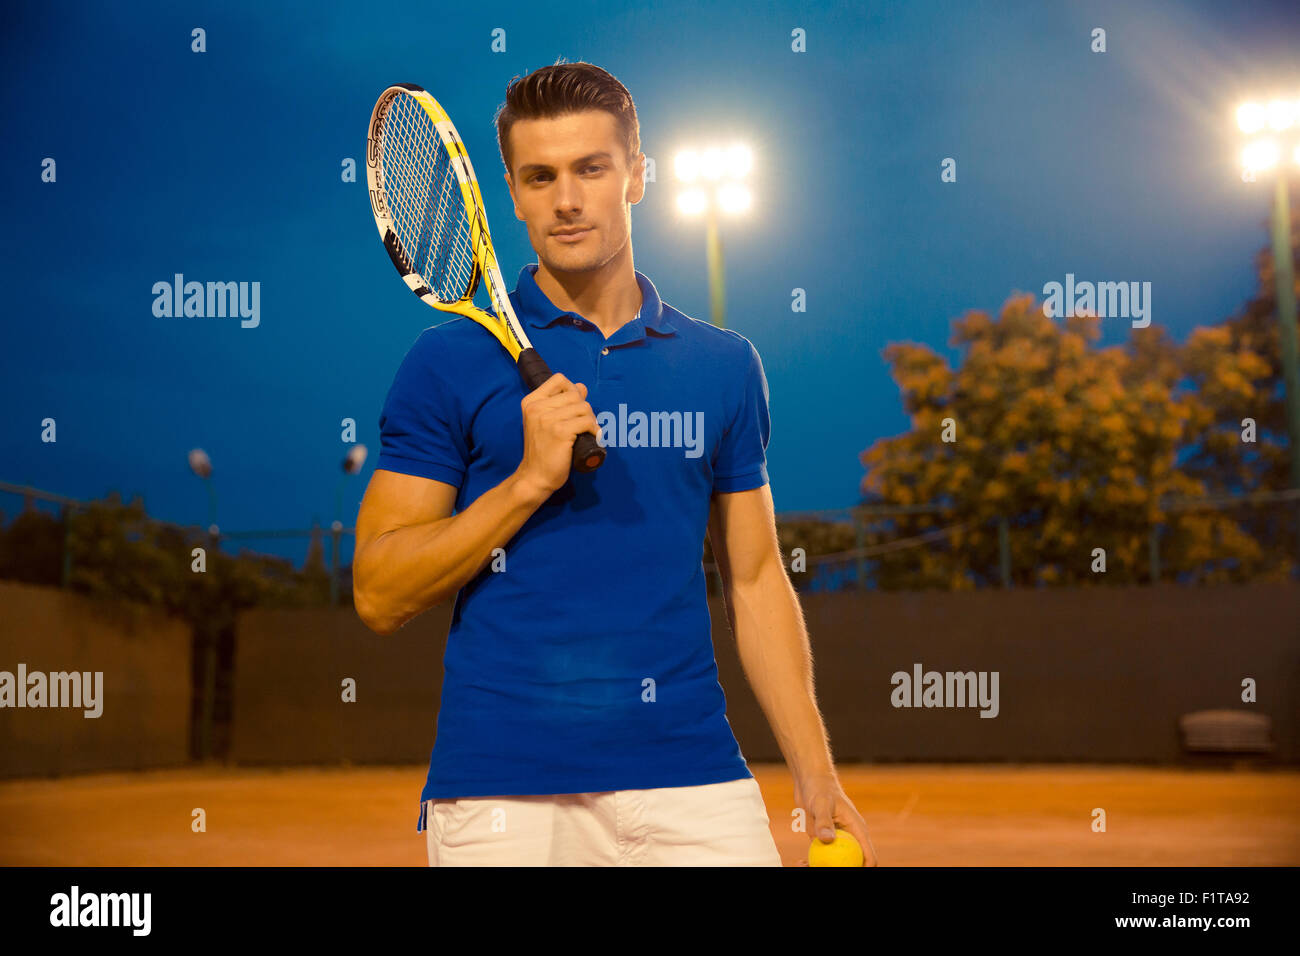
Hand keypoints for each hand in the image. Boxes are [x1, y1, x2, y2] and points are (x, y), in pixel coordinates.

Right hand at [516, 373, 600, 497]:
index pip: (559, 379)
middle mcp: (536, 407)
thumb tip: (581, 386)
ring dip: (591, 419)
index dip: (572, 389)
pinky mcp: (560, 431)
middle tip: (585, 424)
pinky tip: (594, 437)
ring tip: (588, 432)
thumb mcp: (546, 422)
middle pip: (574, 394)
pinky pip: (586, 421)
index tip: (575, 407)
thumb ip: (561, 404)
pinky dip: (595, 429)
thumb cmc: (543, 450)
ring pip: (583, 407)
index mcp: (530, 402)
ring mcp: (547, 419)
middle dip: (585, 408)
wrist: (535, 476)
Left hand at [794, 771, 878, 865]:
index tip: (848, 869)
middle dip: (841, 868)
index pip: (868, 856)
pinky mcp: (822, 840)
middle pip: (851, 862)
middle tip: (823, 869)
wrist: (809, 782)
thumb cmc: (820, 788)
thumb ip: (824, 821)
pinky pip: (820, 856)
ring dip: (822, 867)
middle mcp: (849, 838)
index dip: (863, 868)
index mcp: (857, 831)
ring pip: (834, 862)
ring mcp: (836, 840)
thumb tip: (828, 840)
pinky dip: (811, 862)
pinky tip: (800, 862)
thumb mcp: (821, 803)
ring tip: (805, 866)